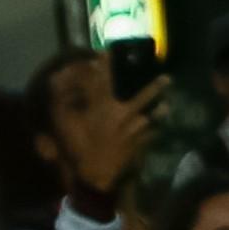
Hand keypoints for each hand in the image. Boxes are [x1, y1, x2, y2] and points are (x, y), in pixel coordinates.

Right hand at [59, 72, 165, 195]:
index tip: (114, 52)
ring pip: (150, 116)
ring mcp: (134, 131)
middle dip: (155, 86)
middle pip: (142, 96)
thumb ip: (62, 98)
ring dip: (159, 109)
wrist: (95, 177)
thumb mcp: (63, 121)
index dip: (109, 64)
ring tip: (167, 104)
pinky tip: (160, 127)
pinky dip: (156, 129)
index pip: (108, 79)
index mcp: (102, 105)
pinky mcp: (140, 145)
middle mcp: (122, 114)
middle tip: (168, 78)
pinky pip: (152, 134)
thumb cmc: (77, 148)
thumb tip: (59, 77)